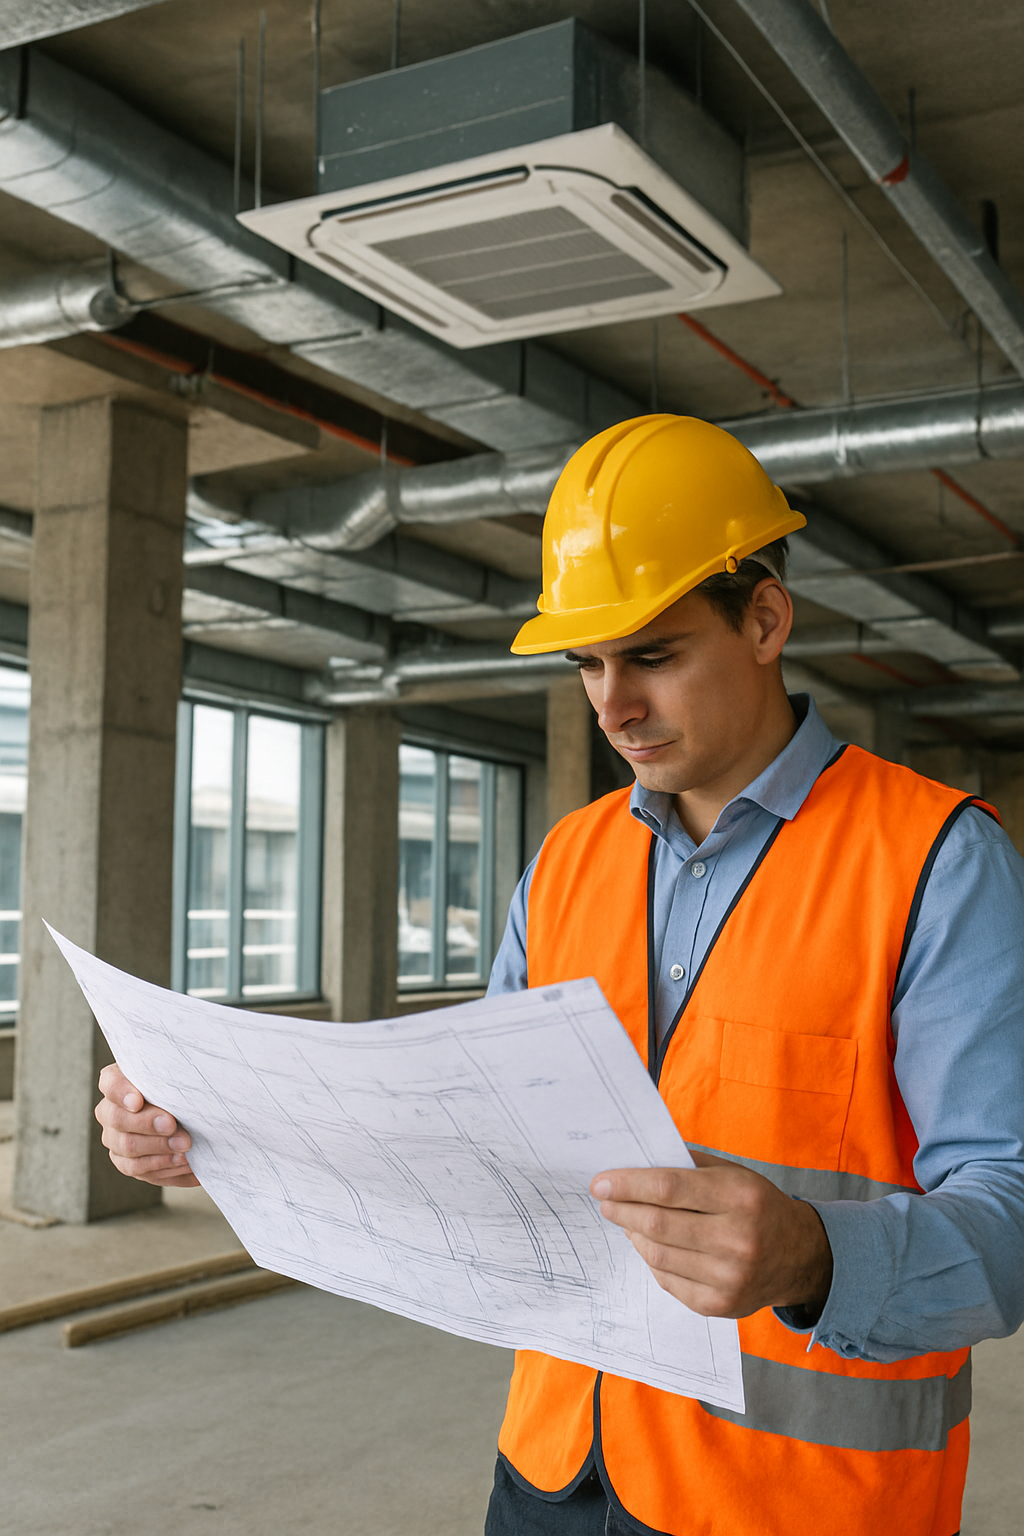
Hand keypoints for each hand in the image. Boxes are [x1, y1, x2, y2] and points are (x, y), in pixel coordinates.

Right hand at [95, 1064, 198, 1187]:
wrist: (187, 1112)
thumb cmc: (178, 1086)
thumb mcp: (175, 1074)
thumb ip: (171, 1074)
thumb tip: (183, 1078)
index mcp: (117, 1082)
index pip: (111, 1084)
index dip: (122, 1094)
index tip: (138, 1101)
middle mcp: (109, 1112)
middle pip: (119, 1120)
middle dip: (148, 1124)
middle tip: (173, 1126)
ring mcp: (115, 1140)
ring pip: (127, 1150)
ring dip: (159, 1150)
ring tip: (185, 1149)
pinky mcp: (127, 1162)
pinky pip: (140, 1170)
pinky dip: (165, 1168)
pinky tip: (186, 1163)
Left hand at [591, 1150, 832, 1319]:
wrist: (799, 1256)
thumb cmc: (757, 1205)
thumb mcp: (733, 1173)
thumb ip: (688, 1166)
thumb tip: (635, 1162)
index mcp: (740, 1197)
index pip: (668, 1188)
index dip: (628, 1184)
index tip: (601, 1182)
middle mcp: (738, 1240)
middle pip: (658, 1224)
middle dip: (622, 1209)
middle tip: (604, 1200)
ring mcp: (729, 1278)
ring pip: (657, 1254)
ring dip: (633, 1233)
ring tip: (625, 1218)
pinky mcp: (720, 1306)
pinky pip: (667, 1280)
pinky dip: (651, 1259)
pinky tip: (648, 1243)